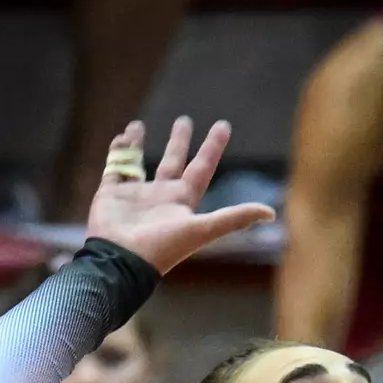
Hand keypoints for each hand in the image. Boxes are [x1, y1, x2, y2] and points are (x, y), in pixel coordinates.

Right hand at [85, 117, 275, 274]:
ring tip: (137, 124)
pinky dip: (117, 151)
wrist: (122, 262)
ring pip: (138, 162)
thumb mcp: (203, 230)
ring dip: (138, 144)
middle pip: (172, 162)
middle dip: (179, 142)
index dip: (213, 147)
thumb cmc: (163, 247)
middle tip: (185, 120)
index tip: (223, 125)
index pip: (202, 168)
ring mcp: (135, 194)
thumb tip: (272, 213)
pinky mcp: (110, 194)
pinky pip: (114, 167)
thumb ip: (234, 218)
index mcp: (182, 201)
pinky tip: (121, 137)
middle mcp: (161, 196)